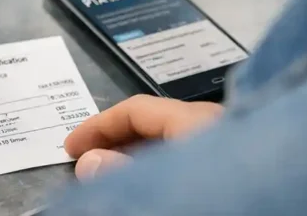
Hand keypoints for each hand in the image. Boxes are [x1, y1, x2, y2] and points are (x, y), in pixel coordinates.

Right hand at [64, 95, 222, 180]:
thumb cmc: (219, 197)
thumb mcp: (160, 184)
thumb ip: (122, 171)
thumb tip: (89, 161)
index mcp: (198, 118)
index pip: (136, 109)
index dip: (97, 126)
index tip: (71, 147)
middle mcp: (216, 122)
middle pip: (154, 121)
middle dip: (116, 139)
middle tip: (87, 161)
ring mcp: (231, 144)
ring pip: (172, 139)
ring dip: (136, 154)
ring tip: (110, 172)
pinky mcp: (235, 168)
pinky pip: (189, 154)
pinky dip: (161, 163)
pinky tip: (146, 181)